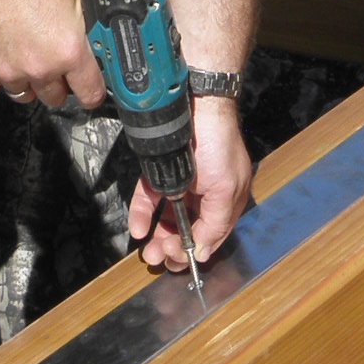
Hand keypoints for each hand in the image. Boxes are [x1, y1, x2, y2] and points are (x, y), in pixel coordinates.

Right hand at [0, 0, 105, 109]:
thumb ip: (89, 15)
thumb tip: (102, 25)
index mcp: (69, 52)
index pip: (90, 93)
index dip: (92, 92)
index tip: (88, 87)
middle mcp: (40, 69)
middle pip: (54, 98)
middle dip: (57, 85)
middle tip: (53, 65)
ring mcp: (9, 72)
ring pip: (23, 94)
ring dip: (27, 81)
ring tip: (25, 58)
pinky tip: (0, 54)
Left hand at [127, 93, 251, 270]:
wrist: (196, 101)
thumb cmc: (218, 142)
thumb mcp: (225, 188)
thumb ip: (215, 223)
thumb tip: (203, 253)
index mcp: (224, 199)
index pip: (209, 235)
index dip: (193, 251)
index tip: (176, 262)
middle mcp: (203, 193)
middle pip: (186, 228)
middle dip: (171, 246)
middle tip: (157, 258)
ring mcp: (180, 181)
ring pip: (166, 216)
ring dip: (157, 236)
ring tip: (147, 250)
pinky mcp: (159, 168)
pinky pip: (150, 195)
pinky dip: (143, 213)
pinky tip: (138, 228)